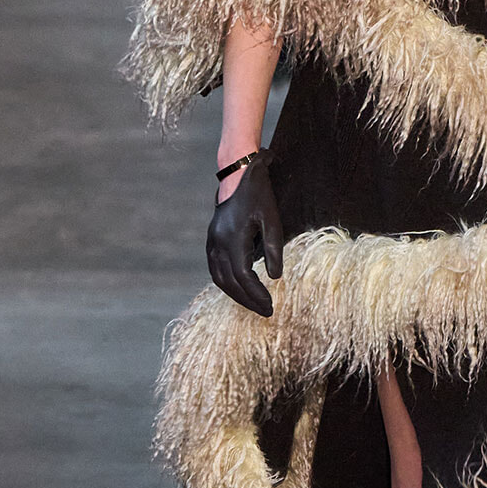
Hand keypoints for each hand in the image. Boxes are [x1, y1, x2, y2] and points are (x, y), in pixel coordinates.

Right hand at [206, 148, 283, 315]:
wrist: (237, 176)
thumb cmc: (258, 195)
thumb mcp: (272, 219)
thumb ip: (274, 248)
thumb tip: (275, 277)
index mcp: (233, 238)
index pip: (243, 276)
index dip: (256, 294)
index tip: (271, 306)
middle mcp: (218, 243)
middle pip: (230, 282)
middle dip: (248, 300)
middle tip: (266, 312)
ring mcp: (211, 243)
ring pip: (220, 279)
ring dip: (236, 295)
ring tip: (255, 305)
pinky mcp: (211, 242)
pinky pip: (215, 270)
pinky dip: (227, 284)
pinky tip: (240, 289)